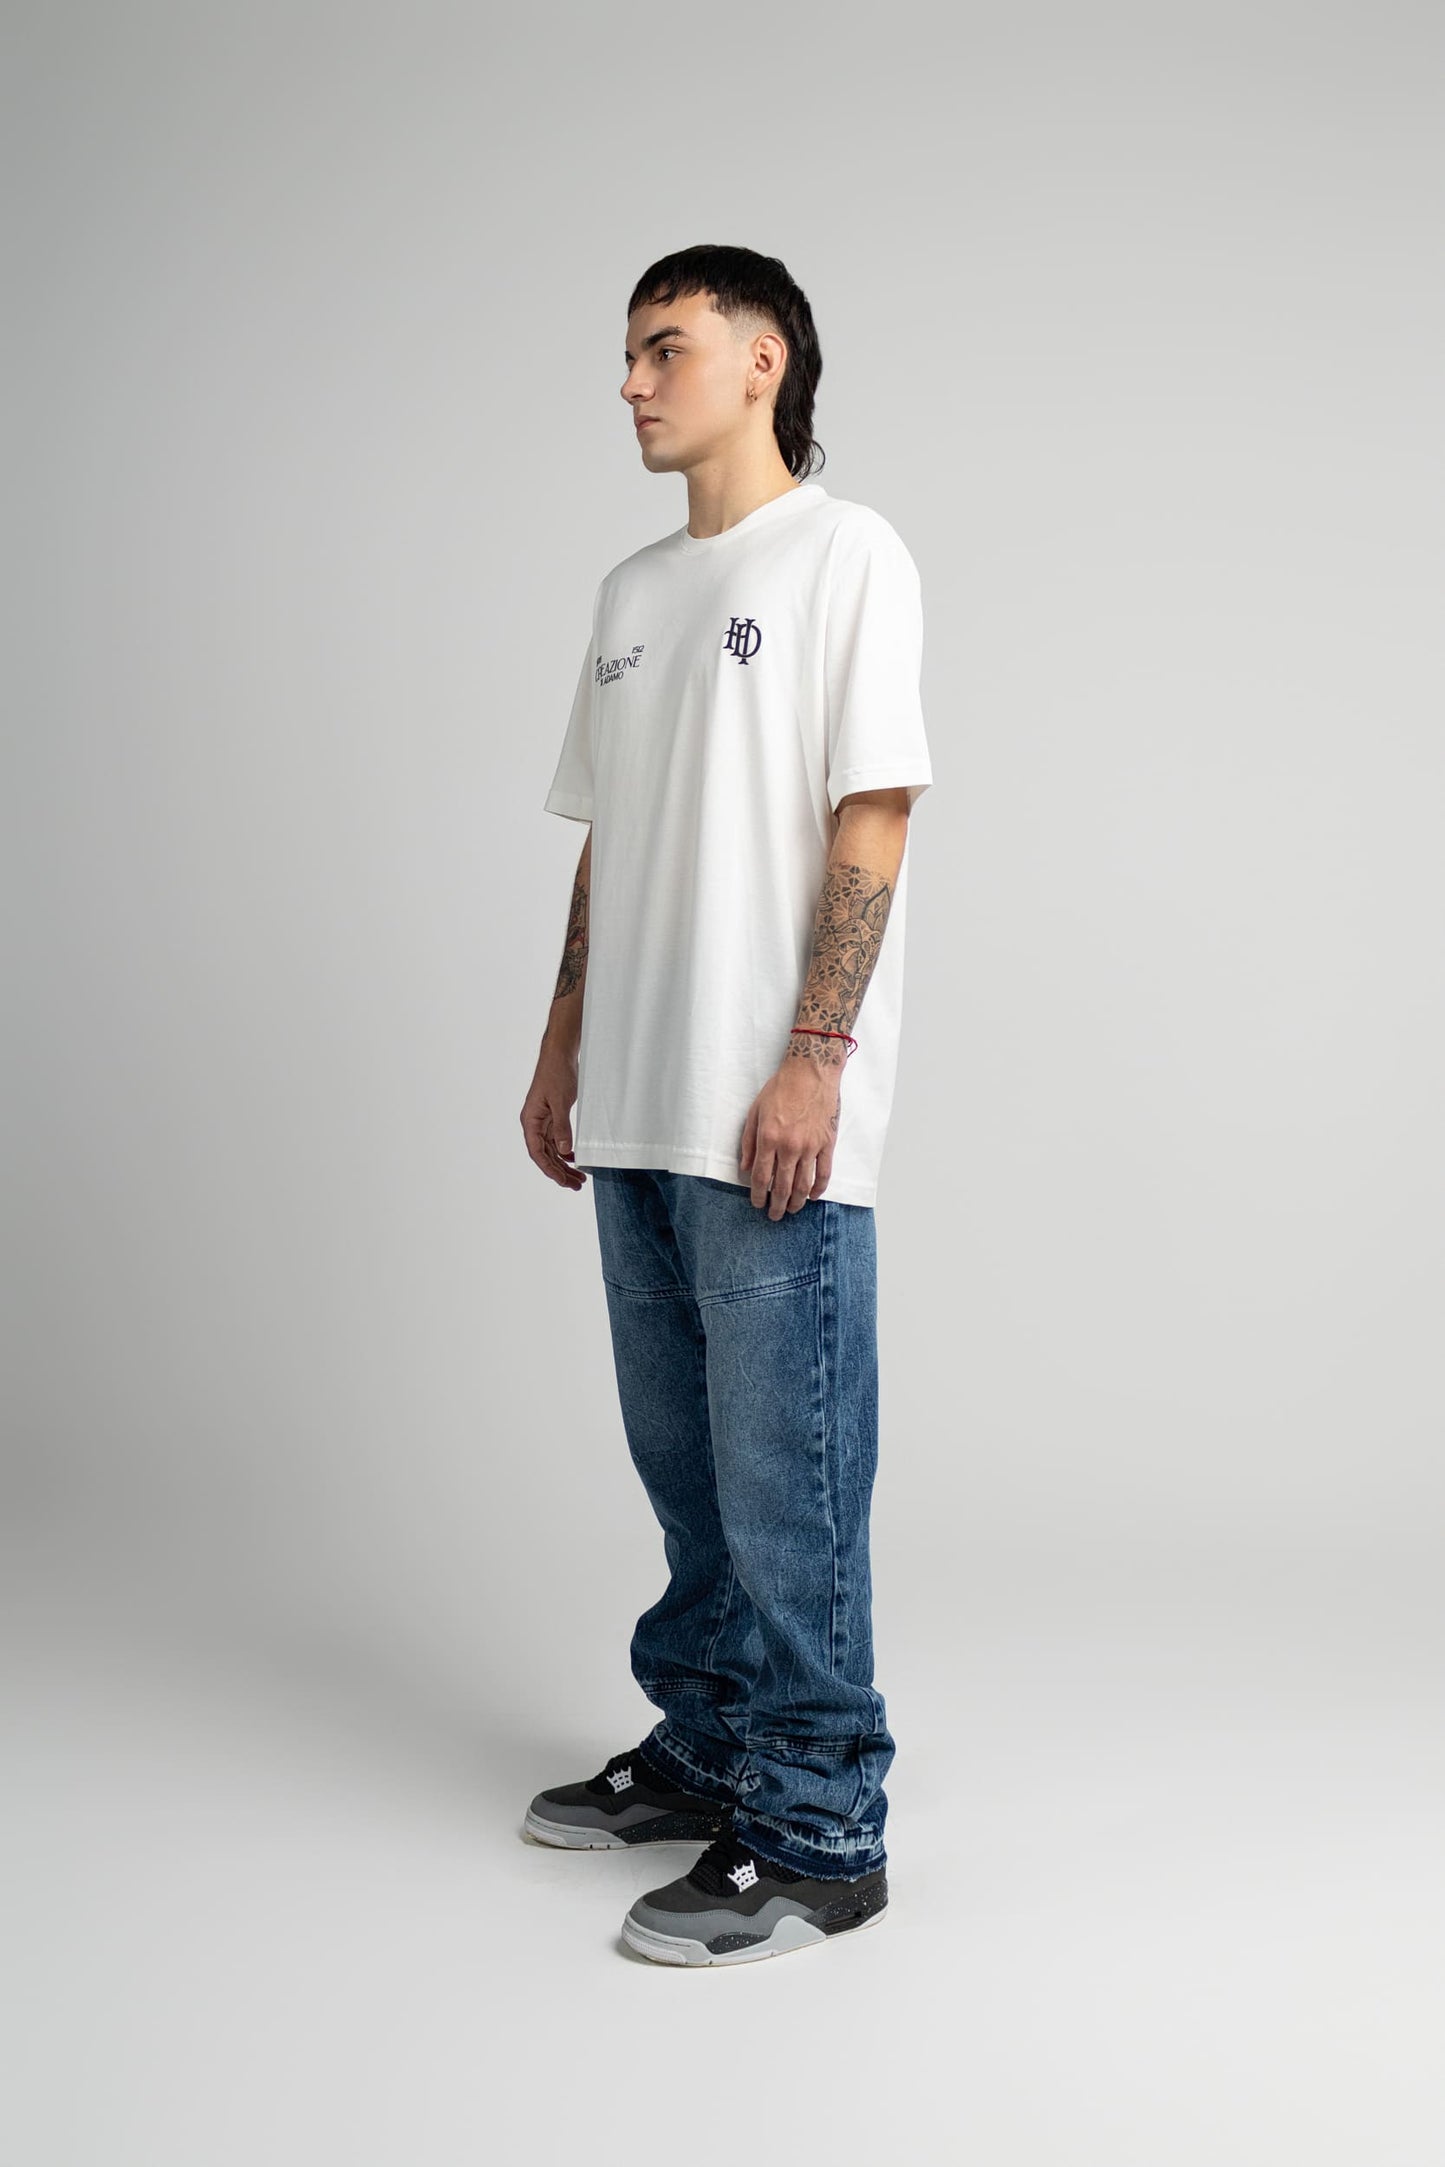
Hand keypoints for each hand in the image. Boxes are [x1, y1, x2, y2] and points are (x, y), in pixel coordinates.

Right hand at [520, 1046, 586, 1189]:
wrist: (560, 1054)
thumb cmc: (556, 1073)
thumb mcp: (561, 1102)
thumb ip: (562, 1127)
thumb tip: (564, 1151)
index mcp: (530, 1121)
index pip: (537, 1152)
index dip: (550, 1169)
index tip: (563, 1181)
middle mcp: (534, 1123)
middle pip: (545, 1155)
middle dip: (560, 1171)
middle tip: (576, 1185)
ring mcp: (543, 1120)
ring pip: (552, 1149)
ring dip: (564, 1164)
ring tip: (579, 1177)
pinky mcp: (553, 1116)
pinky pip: (557, 1139)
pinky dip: (566, 1150)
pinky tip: (576, 1157)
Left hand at [739, 1056, 840, 1217]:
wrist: (811, 1071)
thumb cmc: (781, 1088)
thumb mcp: (755, 1111)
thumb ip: (748, 1142)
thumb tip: (746, 1168)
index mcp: (769, 1138)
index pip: (762, 1177)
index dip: (758, 1195)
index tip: (757, 1204)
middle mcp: (789, 1146)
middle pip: (783, 1186)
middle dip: (777, 1205)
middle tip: (774, 1216)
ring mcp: (811, 1146)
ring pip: (804, 1185)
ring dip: (797, 1202)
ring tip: (791, 1210)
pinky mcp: (827, 1143)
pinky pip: (824, 1173)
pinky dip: (819, 1189)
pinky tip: (813, 1196)